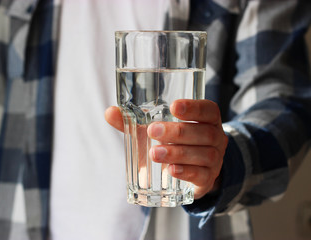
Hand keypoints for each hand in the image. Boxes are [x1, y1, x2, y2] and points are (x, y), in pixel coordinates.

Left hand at [105, 99, 227, 199]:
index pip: (208, 110)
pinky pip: (202, 176)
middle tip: (153, 132)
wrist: (191, 170)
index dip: (194, 107)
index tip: (173, 107)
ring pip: (204, 155)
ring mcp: (215, 160)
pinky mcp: (208, 179)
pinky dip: (187, 172)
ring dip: (179, 153)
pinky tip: (171, 170)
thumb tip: (110, 112)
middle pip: (204, 133)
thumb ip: (134, 121)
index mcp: (207, 120)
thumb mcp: (156, 130)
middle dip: (178, 132)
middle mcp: (216, 138)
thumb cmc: (174, 143)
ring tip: (155, 153)